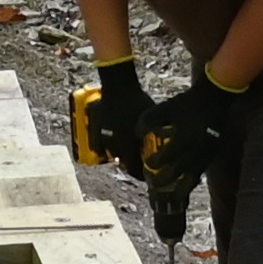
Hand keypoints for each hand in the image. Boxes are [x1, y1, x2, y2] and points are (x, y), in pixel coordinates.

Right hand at [82, 59, 154, 177]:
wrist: (118, 87)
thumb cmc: (137, 101)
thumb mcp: (150, 120)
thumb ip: (153, 137)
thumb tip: (166, 147)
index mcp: (127, 146)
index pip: (134, 170)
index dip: (142, 176)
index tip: (148, 177)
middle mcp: (114, 146)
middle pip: (124, 164)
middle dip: (133, 165)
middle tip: (141, 163)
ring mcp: (103, 138)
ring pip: (114, 155)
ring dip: (122, 156)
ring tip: (129, 151)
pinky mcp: (97, 130)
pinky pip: (103, 145)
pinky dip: (110, 147)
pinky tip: (117, 142)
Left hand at [156, 71, 247, 186]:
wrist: (214, 100)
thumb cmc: (187, 104)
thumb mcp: (165, 107)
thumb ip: (148, 120)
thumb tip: (137, 135)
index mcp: (183, 138)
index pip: (165, 157)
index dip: (154, 162)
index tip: (147, 163)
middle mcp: (195, 150)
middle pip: (177, 172)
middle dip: (164, 180)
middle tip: (153, 184)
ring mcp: (205, 155)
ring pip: (192, 178)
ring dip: (180, 188)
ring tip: (171, 194)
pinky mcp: (211, 156)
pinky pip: (200, 173)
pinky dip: (191, 181)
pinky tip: (184, 183)